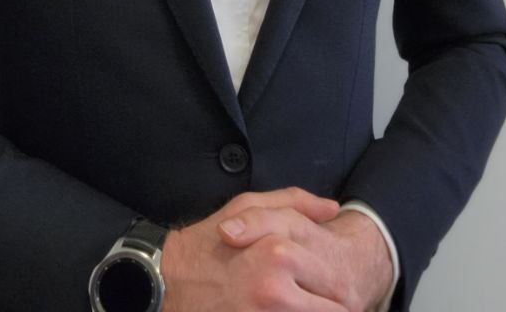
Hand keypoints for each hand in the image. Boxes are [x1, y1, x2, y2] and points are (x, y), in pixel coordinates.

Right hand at [216, 203, 393, 311]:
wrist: (166, 282)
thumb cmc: (209, 243)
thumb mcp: (247, 207)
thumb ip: (294, 203)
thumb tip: (333, 210)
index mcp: (279, 256)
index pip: (335, 286)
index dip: (339, 292)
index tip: (335, 292)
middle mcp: (275, 293)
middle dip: (332, 309)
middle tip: (325, 303)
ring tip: (300, 305)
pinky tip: (281, 311)